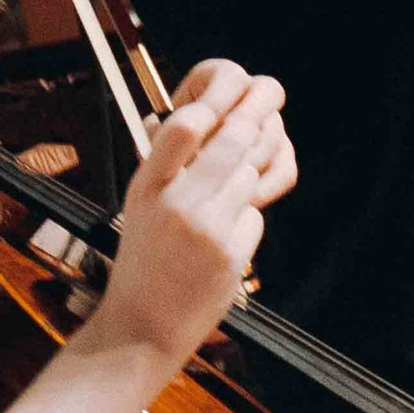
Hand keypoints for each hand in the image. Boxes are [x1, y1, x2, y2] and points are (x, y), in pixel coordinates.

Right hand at [89, 64, 287, 372]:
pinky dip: (247, 216)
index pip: (185, 125)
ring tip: (236, 180)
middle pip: (236, 138)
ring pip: (250, 172)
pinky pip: (255, 214)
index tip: (233, 85)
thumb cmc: (145, 260)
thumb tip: (212, 112)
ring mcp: (207, 228)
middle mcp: (175, 201)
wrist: (143, 327)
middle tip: (272, 93)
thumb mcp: (141, 204)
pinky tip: (225, 233)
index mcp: (146, 183)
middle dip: (261, 112)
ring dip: (251, 170)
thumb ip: (171, 162)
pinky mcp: (231, 253)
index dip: (215, 98)